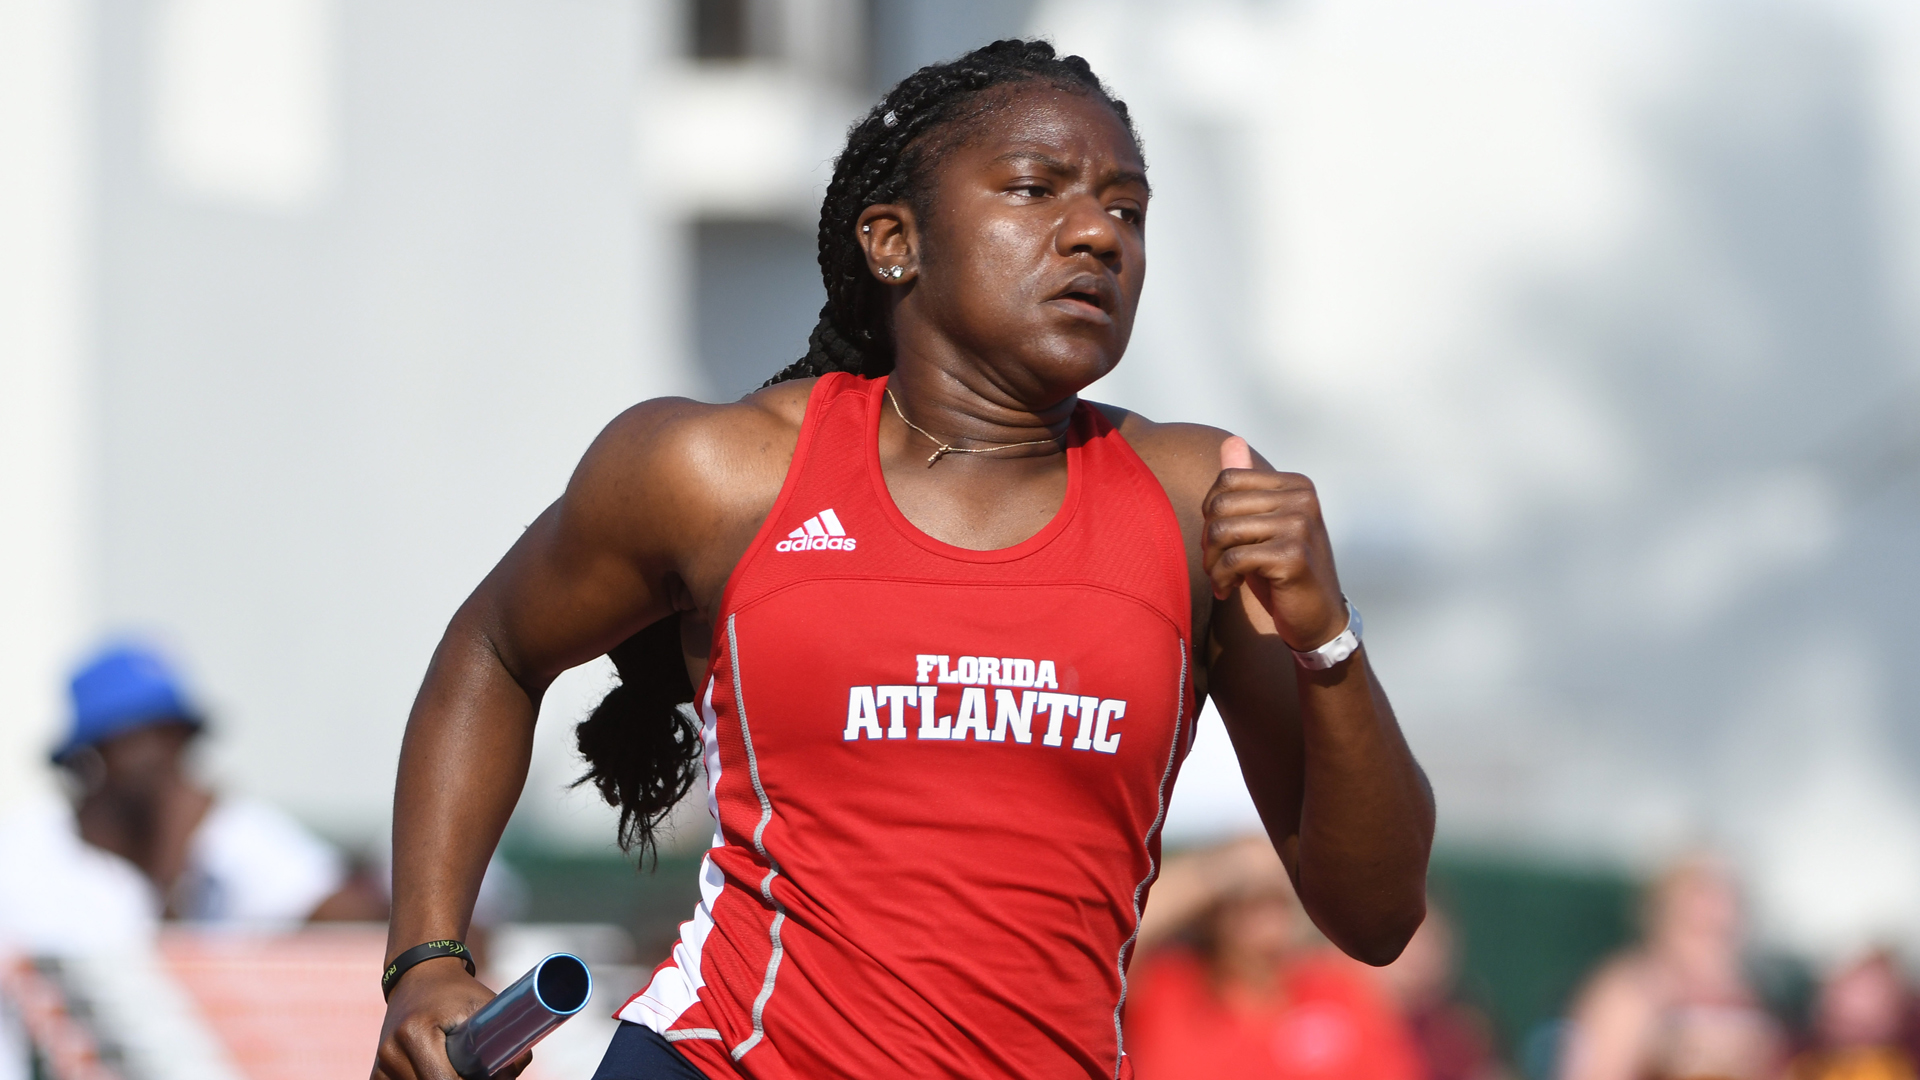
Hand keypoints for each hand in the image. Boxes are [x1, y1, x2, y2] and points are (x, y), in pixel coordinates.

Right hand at [371, 962, 530, 1079]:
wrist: (418, 977)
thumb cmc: (456, 991)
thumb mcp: (485, 1006)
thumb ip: (507, 1040)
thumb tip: (514, 1073)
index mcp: (415, 1033)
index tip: (487, 1075)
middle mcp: (391, 1051)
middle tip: (476, 1071)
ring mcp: (380, 1065)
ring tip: (458, 1067)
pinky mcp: (376, 1074)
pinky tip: (437, 1070)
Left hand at [1203, 436, 1347, 651]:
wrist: (1317, 618)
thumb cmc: (1284, 571)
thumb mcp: (1262, 525)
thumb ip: (1246, 485)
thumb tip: (1231, 440)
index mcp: (1296, 485)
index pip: (1226, 480)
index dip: (1211, 513)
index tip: (1220, 541)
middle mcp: (1303, 499)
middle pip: (1219, 505)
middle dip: (1207, 540)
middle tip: (1216, 565)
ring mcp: (1300, 526)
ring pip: (1222, 531)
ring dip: (1212, 563)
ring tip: (1223, 579)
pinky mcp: (1293, 556)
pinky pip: (1232, 559)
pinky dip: (1221, 579)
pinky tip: (1228, 590)